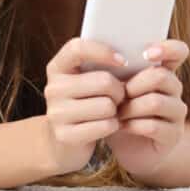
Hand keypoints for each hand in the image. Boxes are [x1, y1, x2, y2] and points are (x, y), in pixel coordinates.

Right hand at [43, 36, 127, 175]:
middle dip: (119, 90)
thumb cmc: (84, 102)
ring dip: (116, 111)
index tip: (123, 61)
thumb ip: (100, 64)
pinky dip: (113, 126)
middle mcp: (53, 88)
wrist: (63, 141)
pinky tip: (106, 126)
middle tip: (118, 97)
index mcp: (57, 68)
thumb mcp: (85, 80)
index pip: (77, 49)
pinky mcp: (65, 135)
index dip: (103, 51)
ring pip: (107, 106)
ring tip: (109, 112)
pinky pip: (105, 126)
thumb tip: (137, 55)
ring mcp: (56, 113)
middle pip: (104, 81)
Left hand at [104, 39, 189, 178]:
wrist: (124, 146)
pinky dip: (132, 126)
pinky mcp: (174, 135)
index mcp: (162, 71)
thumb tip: (103, 50)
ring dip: (130, 108)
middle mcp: (174, 89)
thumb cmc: (117, 109)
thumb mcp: (115, 87)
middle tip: (116, 95)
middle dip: (133, 86)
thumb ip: (115, 69)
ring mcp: (177, 112)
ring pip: (155, 102)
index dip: (167, 48)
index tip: (146, 54)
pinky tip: (121, 127)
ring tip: (116, 113)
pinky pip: (153, 126)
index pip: (178, 51)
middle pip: (160, 76)